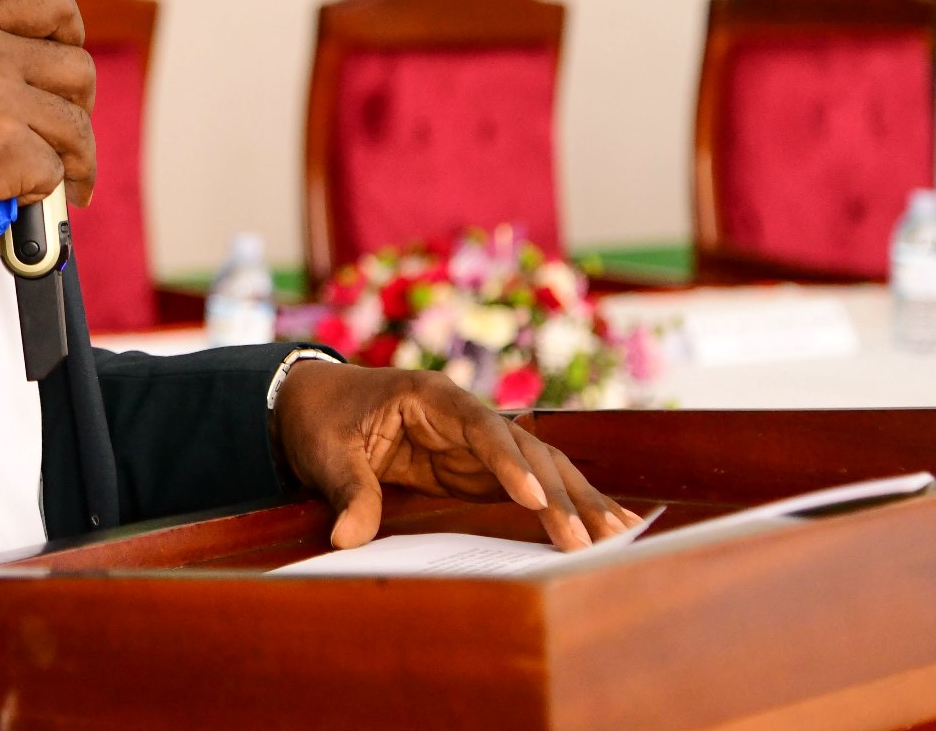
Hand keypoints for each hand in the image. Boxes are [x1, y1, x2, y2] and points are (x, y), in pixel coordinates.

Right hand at [0, 0, 94, 254]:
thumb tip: (42, 62)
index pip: (53, 2)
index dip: (72, 32)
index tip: (70, 53)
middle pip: (78, 70)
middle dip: (80, 107)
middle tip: (69, 131)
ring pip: (76, 126)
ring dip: (75, 158)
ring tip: (63, 176)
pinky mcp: (7, 154)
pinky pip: (56, 171)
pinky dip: (42, 191)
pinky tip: (17, 193)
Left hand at [274, 362, 639, 551]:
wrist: (313, 404)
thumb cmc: (321, 419)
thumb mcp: (326, 453)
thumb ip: (348, 492)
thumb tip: (346, 539)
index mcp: (429, 397)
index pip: (481, 428)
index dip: (509, 463)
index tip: (533, 498)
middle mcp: (464, 415)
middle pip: (526, 448)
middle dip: (562, 492)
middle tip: (596, 537)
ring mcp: (476, 442)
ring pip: (540, 466)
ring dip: (578, 499)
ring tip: (622, 534)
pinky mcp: (477, 468)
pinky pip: (528, 486)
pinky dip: (561, 506)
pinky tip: (597, 529)